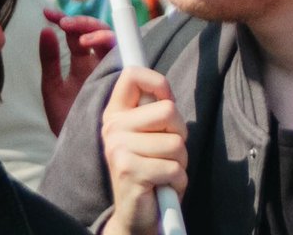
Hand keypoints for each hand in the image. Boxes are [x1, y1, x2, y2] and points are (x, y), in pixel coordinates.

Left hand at [39, 8, 116, 135]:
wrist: (82, 152)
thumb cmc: (67, 122)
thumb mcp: (52, 89)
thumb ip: (49, 61)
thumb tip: (45, 30)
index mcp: (83, 63)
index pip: (79, 33)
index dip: (67, 20)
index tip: (48, 14)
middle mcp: (101, 65)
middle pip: (101, 33)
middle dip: (84, 23)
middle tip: (65, 23)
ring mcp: (115, 74)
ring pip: (115, 43)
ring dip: (99, 34)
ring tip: (80, 39)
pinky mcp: (127, 87)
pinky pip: (128, 64)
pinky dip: (115, 53)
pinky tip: (97, 55)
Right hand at [100, 67, 186, 234]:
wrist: (136, 217)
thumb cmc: (150, 172)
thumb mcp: (149, 138)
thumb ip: (153, 114)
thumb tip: (166, 95)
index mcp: (115, 113)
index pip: (132, 75)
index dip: (158, 82)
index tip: (167, 100)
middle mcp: (112, 126)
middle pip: (168, 110)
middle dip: (180, 133)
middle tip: (168, 151)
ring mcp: (118, 147)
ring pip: (176, 143)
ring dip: (180, 162)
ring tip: (164, 172)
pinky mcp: (130, 170)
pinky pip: (175, 168)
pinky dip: (178, 181)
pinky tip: (163, 187)